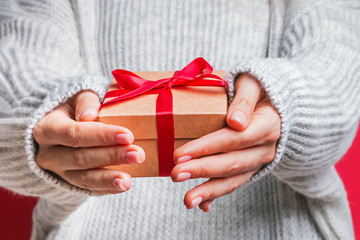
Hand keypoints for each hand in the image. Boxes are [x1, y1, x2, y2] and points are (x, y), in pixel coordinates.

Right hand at [33, 90, 144, 194]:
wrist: (61, 125)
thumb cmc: (74, 107)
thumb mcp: (76, 97)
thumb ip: (85, 101)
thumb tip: (89, 115)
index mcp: (47, 129)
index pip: (74, 134)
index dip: (101, 136)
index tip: (127, 136)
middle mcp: (48, 154)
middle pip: (80, 158)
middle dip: (111, 157)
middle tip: (138, 154)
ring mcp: (58, 172)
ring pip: (83, 179)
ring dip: (108, 179)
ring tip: (128, 181)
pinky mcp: (69, 183)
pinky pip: (88, 190)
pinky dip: (106, 189)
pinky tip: (122, 186)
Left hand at [171, 73, 279, 211]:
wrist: (276, 106)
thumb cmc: (258, 90)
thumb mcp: (252, 83)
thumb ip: (245, 99)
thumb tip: (236, 122)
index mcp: (267, 124)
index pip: (233, 139)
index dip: (206, 147)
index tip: (180, 154)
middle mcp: (265, 147)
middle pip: (231, 162)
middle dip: (202, 170)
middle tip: (175, 174)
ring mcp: (258, 161)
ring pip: (233, 179)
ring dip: (209, 190)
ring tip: (188, 200)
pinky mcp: (251, 168)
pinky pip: (235, 183)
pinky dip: (218, 194)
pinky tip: (202, 205)